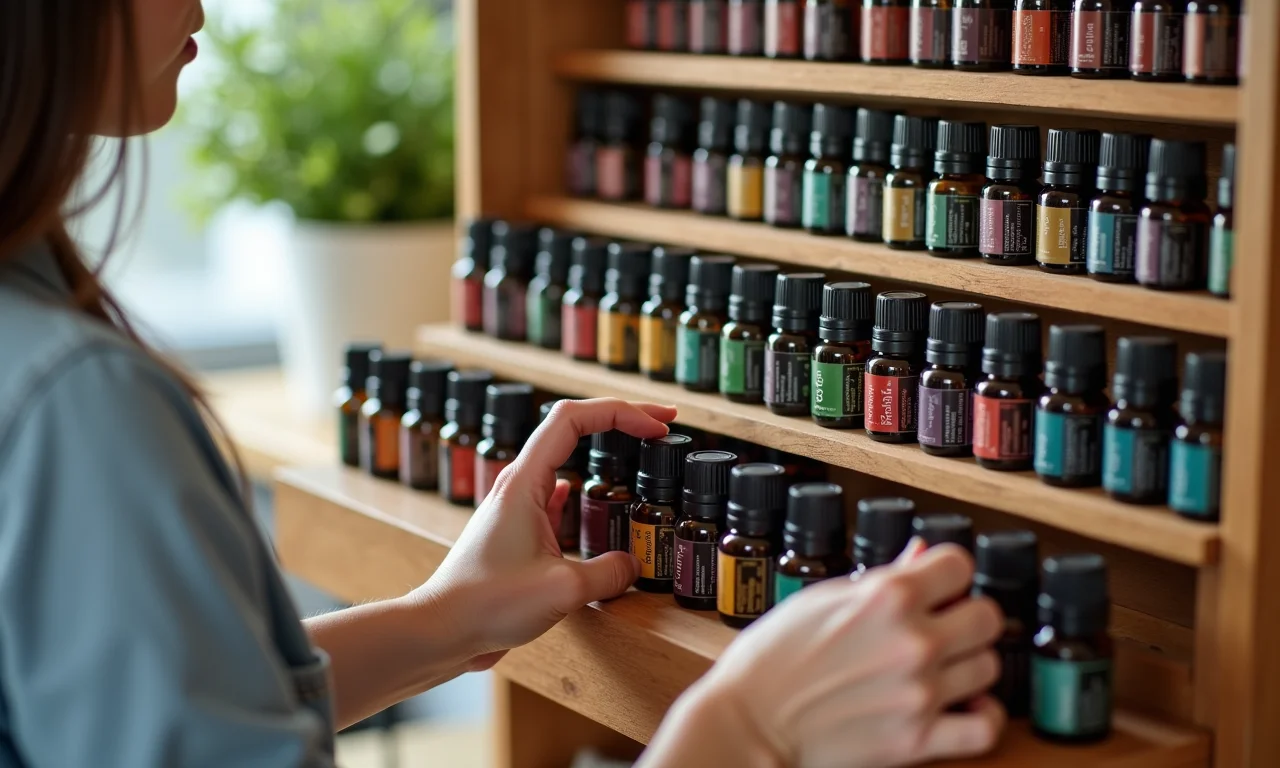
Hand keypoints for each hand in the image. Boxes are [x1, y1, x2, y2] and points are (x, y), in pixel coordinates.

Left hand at [413, 398, 676, 668]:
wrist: (440, 630)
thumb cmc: (485, 604)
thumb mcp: (562, 589)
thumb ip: (608, 573)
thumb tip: (633, 565)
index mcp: (524, 482)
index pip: (573, 418)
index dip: (621, 411)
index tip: (656, 424)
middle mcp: (519, 486)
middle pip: (573, 430)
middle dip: (620, 421)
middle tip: (661, 426)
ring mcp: (517, 509)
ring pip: (567, 464)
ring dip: (604, 457)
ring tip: (641, 463)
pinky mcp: (518, 535)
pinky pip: (557, 500)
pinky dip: (586, 496)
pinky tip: (600, 508)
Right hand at [645, 544, 1005, 767]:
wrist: (750, 723)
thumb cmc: (770, 662)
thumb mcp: (819, 599)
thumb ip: (878, 578)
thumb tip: (917, 556)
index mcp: (886, 597)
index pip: (959, 564)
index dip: (949, 572)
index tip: (941, 582)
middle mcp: (912, 642)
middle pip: (986, 616)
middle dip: (967, 616)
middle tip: (947, 624)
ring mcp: (919, 692)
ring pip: (988, 666)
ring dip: (969, 664)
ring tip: (944, 665)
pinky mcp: (919, 740)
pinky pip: (985, 727)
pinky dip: (983, 716)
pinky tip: (965, 705)